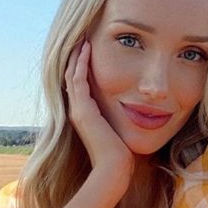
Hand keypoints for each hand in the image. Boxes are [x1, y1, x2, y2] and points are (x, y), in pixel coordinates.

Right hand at [65, 40, 133, 188]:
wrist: (114, 168)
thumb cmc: (122, 154)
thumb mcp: (120, 130)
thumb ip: (121, 119)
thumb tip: (135, 110)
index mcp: (85, 115)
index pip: (80, 85)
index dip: (83, 67)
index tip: (90, 50)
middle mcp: (77, 111)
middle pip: (72, 77)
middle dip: (77, 58)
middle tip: (81, 39)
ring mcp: (77, 110)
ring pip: (71, 75)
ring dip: (77, 56)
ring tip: (82, 39)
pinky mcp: (81, 109)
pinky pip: (78, 79)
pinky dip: (81, 63)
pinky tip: (87, 49)